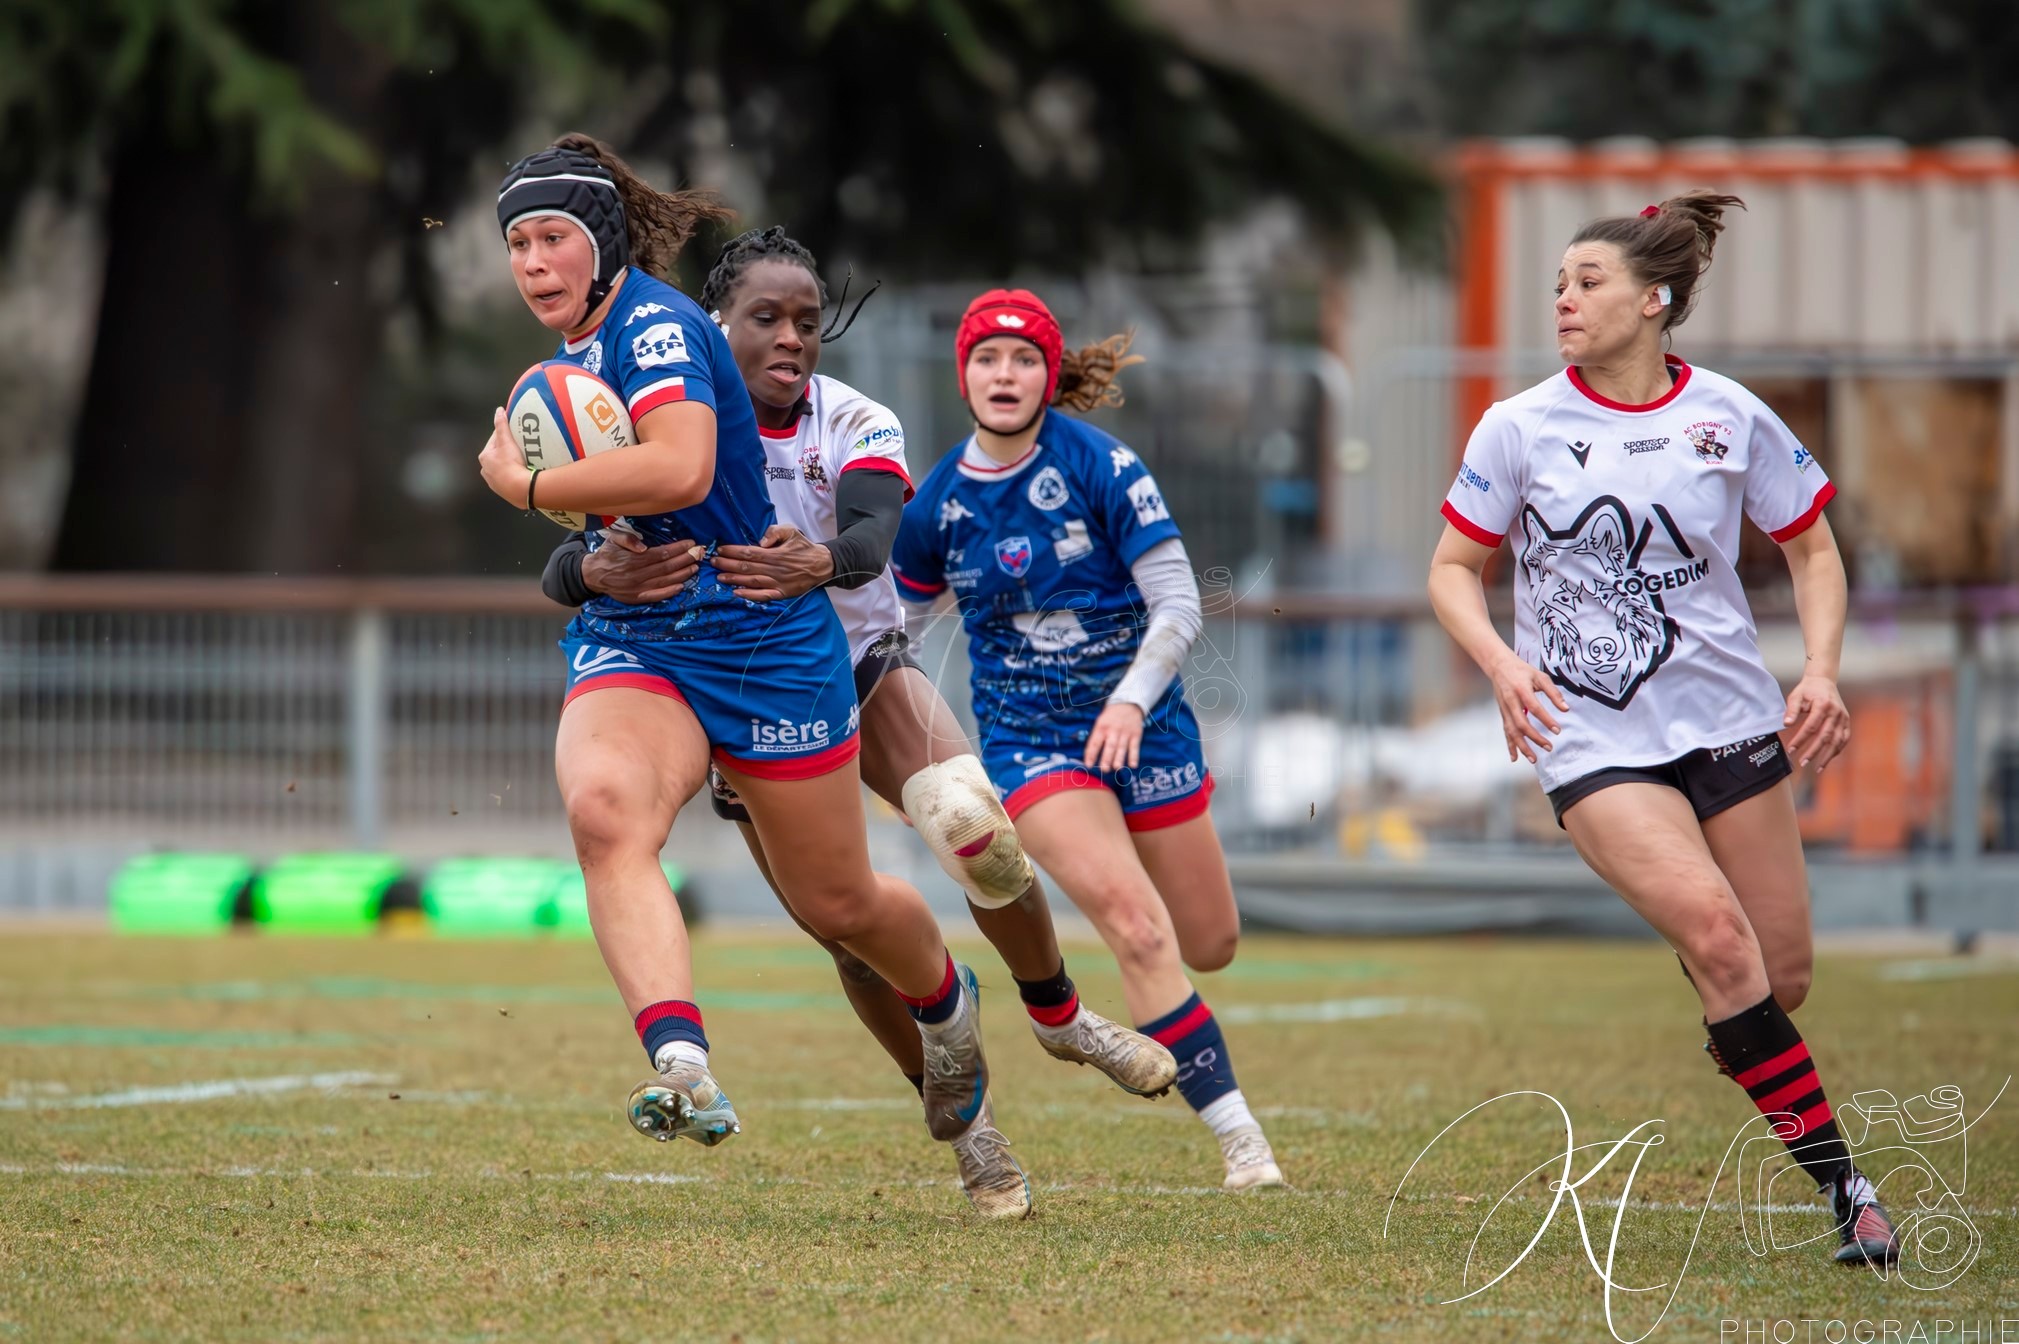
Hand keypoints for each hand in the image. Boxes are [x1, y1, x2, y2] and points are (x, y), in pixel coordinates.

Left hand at [478, 407, 532, 505]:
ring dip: (512, 464)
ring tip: (523, 461)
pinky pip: (510, 479)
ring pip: (504, 468)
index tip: (515, 434)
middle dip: (509, 451)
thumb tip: (499, 411)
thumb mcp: (506, 441)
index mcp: (484, 457)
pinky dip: (515, 475)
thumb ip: (501, 425)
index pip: (495, 440)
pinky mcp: (504, 490)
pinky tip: (523, 473)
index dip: (505, 435)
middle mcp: (486, 470)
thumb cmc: (510, 465)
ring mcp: (495, 482)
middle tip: (521, 448)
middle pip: (499, 455)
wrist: (520, 489)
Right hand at [582, 531, 701, 604]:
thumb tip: (643, 546)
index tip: (691, 543)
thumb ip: (627, 539)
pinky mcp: (637, 598)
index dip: (678, 549)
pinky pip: (656, 596)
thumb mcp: (613, 540)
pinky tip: (682, 586)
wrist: (593, 575)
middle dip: (685, 560)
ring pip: (665, 581)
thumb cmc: (607, 554)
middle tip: (699, 554)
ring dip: (682, 574)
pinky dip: (670, 592)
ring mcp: (637, 588)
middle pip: (667, 567)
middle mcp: (637, 574)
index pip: (661, 553)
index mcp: (633, 559)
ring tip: (695, 567)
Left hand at [714, 524, 834, 600]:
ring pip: (751, 582)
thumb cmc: (803, 547)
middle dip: (727, 564)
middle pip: (746, 567)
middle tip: (713, 562)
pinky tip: (737, 594)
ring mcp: (777, 583)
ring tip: (719, 577)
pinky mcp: (781, 593)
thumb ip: (775, 532)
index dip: (732, 551)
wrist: (821, 565)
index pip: (748, 552)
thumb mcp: (792, 531)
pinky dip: (749, 596)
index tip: (720, 549)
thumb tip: (760, 541)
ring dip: (733, 580)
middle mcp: (774, 569)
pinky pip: (763, 596)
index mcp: (774, 554)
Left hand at [1084, 701, 1145, 772]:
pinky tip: (1132, 765)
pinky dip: (1134, 756)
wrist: (1128, 704)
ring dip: (1119, 759)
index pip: (1095, 742)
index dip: (1091, 754)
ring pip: (1122, 748)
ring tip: (1116, 768)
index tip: (1088, 765)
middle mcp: (1113, 730)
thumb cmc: (1110, 716)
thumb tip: (1090, 755)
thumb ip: (1096, 737)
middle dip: (1106, 759)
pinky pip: (1135, 747)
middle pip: (1109, 746)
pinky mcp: (1136, 735)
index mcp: (1102, 727)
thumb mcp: (1100, 722)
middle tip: (1104, 770)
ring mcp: (1125, 733)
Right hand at [1488, 652, 1567, 762]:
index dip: (1546, 720)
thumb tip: (1566, 708)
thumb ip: (1553, 692)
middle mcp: (1511, 702)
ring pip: (1512, 731)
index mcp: (1521, 690)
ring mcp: (1505, 709)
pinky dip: (1510, 745)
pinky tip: (1515, 757)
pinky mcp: (1502, 714)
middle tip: (1549, 747)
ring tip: (1533, 759)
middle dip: (1535, 738)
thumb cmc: (1522, 670)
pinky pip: (1506, 732)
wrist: (1499, 666)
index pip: (1534, 708)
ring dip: (1522, 746)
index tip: (1557, 730)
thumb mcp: (1540, 676)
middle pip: (1521, 724)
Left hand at [1783, 674, 1849, 770]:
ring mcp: (1843, 718)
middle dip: (1814, 751)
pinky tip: (1828, 759)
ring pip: (1837, 741)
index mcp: (1823, 705)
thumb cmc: (1807, 690)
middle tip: (1802, 762)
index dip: (1801, 739)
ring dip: (1827, 756)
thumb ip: (1791, 709)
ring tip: (1817, 768)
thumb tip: (1786, 724)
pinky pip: (1844, 739)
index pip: (1811, 726)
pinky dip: (1837, 750)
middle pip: (1825, 736)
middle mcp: (1836, 712)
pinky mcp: (1846, 721)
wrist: (1824, 681)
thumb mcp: (1795, 695)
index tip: (1791, 750)